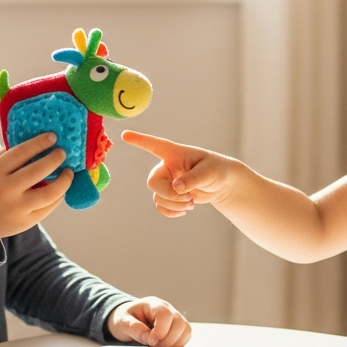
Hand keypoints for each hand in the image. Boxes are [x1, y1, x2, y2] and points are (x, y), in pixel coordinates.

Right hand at [0, 132, 72, 247]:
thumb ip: (8, 155)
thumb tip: (35, 140)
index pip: (21, 153)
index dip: (39, 143)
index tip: (53, 136)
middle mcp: (6, 190)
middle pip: (38, 171)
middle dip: (55, 159)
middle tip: (63, 152)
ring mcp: (17, 208)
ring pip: (49, 193)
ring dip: (64, 181)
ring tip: (68, 172)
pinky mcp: (26, 222)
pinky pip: (48, 208)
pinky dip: (58, 196)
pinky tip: (61, 189)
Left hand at [107, 297, 191, 346]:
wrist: (127, 318)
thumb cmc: (125, 318)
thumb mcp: (122, 322)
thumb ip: (134, 329)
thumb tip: (148, 338)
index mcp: (153, 304)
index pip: (165, 315)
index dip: (160, 331)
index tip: (150, 341)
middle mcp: (167, 308)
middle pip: (179, 323)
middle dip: (167, 340)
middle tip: (153, 345)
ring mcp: (174, 317)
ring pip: (185, 330)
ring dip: (173, 343)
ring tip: (158, 345)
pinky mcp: (178, 327)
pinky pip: (185, 336)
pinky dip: (176, 344)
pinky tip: (164, 345)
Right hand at [122, 131, 238, 217]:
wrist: (221, 184)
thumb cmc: (217, 170)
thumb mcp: (209, 172)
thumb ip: (193, 179)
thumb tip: (176, 188)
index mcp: (174, 154)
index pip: (154, 145)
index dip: (139, 140)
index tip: (125, 135)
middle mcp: (167, 166)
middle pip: (153, 182)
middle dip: (169, 195)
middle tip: (188, 198)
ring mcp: (166, 182)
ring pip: (158, 197)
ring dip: (174, 205)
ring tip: (191, 203)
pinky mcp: (169, 195)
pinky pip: (160, 206)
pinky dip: (171, 212)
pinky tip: (184, 210)